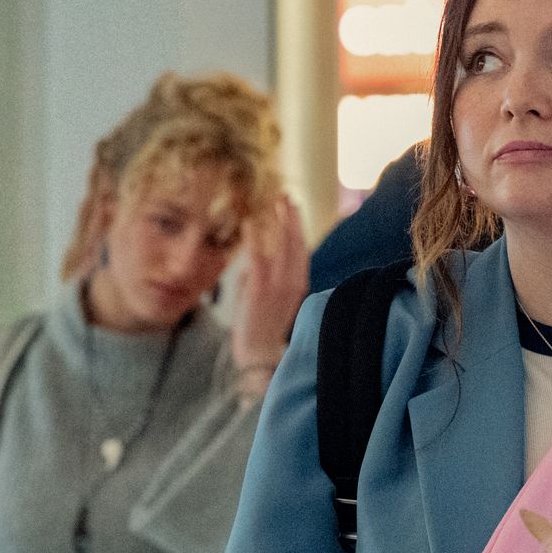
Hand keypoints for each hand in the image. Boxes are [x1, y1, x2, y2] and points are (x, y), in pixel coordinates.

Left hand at [231, 195, 308, 392]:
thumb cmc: (260, 330)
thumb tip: (250, 263)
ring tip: (276, 201)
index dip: (298, 227)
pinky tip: (251, 221)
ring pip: (284, 244)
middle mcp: (294, 282)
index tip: (293, 209)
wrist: (258, 356)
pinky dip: (255, 237)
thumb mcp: (266, 301)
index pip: (301, 250)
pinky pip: (259, 256)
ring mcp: (278, 285)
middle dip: (293, 217)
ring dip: (281, 220)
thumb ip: (259, 279)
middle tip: (287, 196)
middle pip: (298, 241)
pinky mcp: (260, 288)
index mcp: (299, 285)